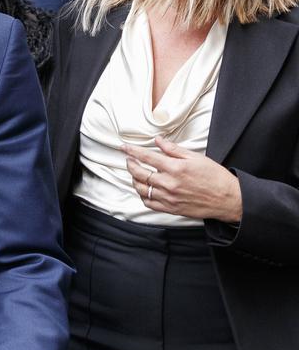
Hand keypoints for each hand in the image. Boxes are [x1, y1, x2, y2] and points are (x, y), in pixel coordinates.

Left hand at [124, 137, 241, 222]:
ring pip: (141, 189)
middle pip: (140, 173)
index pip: (146, 157)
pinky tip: (144, 189)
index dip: (132, 151)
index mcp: (175, 168)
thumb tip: (158, 140)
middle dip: (130, 164)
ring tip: (136, 173)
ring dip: (134, 179)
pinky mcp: (170, 208)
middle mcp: (169, 183)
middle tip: (129, 159)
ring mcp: (168, 197)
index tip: (123, 147)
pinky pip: (148, 203)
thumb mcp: (196, 157)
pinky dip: (142, 195)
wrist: (226, 199)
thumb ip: (174, 149)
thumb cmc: (214, 176)